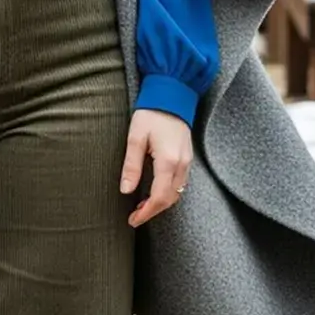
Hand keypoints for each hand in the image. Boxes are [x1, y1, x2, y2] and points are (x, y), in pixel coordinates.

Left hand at [120, 109, 192, 226]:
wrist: (172, 95)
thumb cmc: (151, 113)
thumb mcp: (135, 138)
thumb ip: (131, 166)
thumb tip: (126, 190)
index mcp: (168, 161)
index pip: (159, 197)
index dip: (146, 212)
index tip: (133, 220)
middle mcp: (182, 165)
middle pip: (170, 199)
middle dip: (153, 211)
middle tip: (134, 216)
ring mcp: (188, 161)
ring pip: (177, 193)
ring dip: (161, 203)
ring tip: (142, 206)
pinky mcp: (188, 157)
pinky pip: (180, 183)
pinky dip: (168, 193)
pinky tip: (154, 192)